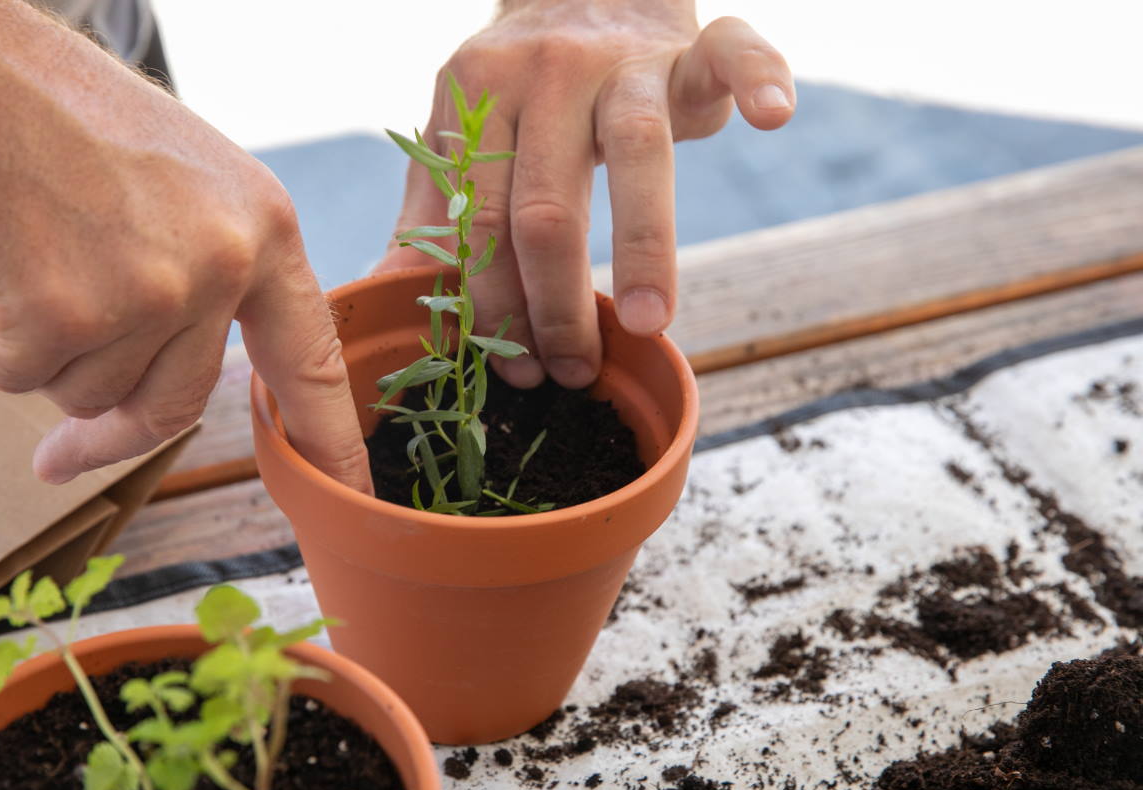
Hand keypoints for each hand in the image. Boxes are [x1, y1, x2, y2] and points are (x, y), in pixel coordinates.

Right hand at [0, 0, 370, 491]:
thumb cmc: (46, 109)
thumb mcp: (173, 183)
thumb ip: (199, 276)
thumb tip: (171, 377)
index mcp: (262, 228)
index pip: (312, 359)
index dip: (329, 437)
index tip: (346, 490)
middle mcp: (222, 264)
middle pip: (175, 406)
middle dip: (107, 432)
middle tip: (57, 457)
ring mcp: (149, 291)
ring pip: (84, 393)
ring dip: (30, 346)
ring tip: (8, 249)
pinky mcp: (65, 314)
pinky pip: (12, 374)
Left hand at [375, 1, 792, 388]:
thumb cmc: (527, 90)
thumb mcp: (465, 134)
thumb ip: (435, 206)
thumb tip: (386, 290)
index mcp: (476, 96)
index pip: (479, 219)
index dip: (494, 304)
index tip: (515, 370)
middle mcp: (543, 71)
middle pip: (546, 203)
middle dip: (554, 302)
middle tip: (572, 370)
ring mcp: (621, 55)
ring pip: (635, 151)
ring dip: (642, 247)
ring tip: (645, 324)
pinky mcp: (689, 47)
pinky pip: (732, 51)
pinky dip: (759, 75)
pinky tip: (775, 116)